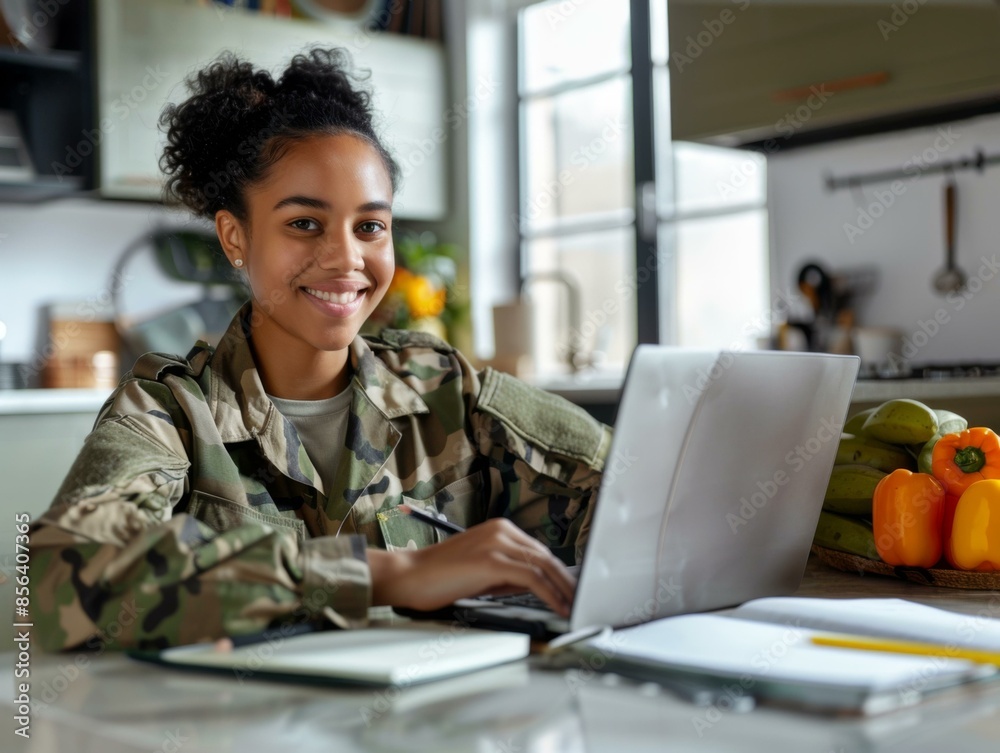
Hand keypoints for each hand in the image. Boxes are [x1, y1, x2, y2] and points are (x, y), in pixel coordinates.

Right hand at [368, 518, 575, 616]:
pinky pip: (532, 578)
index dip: (559, 572)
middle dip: (567, 580)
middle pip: (546, 556)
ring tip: (574, 606)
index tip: (571, 589)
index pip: (539, 551)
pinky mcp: (492, 561)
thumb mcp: (481, 571)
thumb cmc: (439, 577)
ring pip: (543, 566)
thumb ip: (508, 574)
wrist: (409, 576)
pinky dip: (550, 593)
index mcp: (499, 529)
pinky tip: (558, 606)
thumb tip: (537, 586)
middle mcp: (501, 531)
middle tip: (580, 600)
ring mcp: (497, 543)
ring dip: (563, 589)